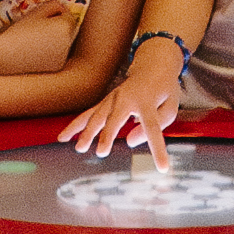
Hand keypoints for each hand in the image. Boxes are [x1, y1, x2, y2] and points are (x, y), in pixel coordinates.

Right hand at [61, 53, 178, 154]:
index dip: (158, 149)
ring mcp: (113, 99)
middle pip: (115, 118)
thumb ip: (158, 124)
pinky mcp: (105, 102)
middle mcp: (127, 99)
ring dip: (87, 132)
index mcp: (148, 101)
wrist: (152, 66)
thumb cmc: (164, 90)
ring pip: (97, 116)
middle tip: (101, 152)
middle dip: (108, 135)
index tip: (162, 168)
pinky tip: (62, 138)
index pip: (153, 128)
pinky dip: (75, 125)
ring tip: (79, 148)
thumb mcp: (170, 105)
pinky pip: (88, 115)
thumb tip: (129, 143)